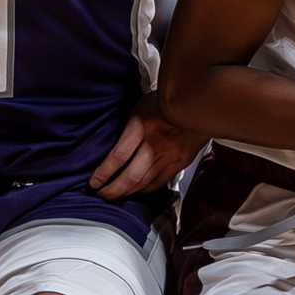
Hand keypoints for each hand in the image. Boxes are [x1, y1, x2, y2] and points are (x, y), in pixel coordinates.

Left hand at [91, 93, 207, 199]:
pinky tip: (138, 189)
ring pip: (145, 183)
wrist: (200, 101)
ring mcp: (170, 154)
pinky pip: (160, 181)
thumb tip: (112, 145)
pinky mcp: (181, 161)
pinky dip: (146, 188)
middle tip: (103, 193)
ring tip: (117, 194)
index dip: (103, 173)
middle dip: (113, 190)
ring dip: (128, 192)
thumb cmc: (169, 100)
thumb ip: (128, 127)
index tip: (94, 181)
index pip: (118, 156)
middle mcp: (156, 144)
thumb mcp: (140, 105)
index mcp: (142, 126)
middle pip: (130, 177)